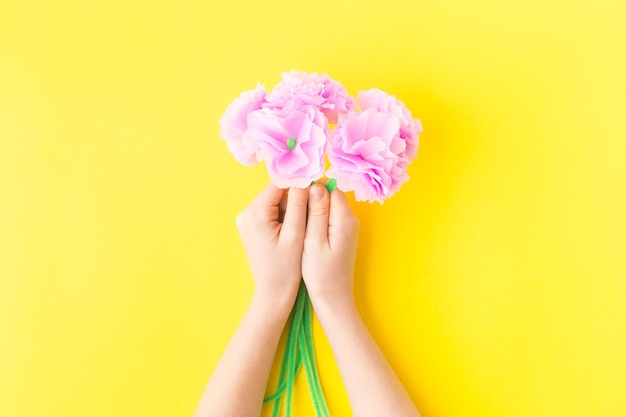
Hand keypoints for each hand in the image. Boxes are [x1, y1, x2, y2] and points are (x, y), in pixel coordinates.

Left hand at [236, 183, 308, 307]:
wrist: (273, 292)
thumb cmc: (286, 269)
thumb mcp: (296, 235)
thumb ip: (299, 205)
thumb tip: (305, 179)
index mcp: (255, 214)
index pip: (278, 185)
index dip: (299, 185)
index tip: (317, 189)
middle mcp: (246, 213)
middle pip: (276, 193)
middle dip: (295, 201)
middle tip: (308, 218)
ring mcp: (247, 220)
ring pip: (276, 202)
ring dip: (291, 209)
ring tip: (300, 229)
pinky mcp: (252, 226)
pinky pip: (272, 212)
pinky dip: (285, 217)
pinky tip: (292, 232)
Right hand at [301, 184, 359, 310]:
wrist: (333, 298)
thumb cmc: (321, 274)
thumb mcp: (314, 242)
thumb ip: (316, 213)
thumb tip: (316, 186)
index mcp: (344, 219)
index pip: (329, 188)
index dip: (310, 187)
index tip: (292, 192)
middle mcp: (350, 219)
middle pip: (329, 194)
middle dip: (309, 196)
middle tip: (289, 206)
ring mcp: (347, 226)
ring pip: (327, 204)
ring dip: (310, 207)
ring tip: (293, 217)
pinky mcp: (342, 233)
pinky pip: (327, 215)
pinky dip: (314, 217)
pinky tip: (302, 228)